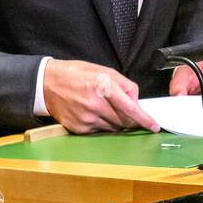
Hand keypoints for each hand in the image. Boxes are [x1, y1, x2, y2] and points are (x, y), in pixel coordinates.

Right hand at [42, 59, 160, 133]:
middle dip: (130, 119)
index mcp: (103, 85)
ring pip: (113, 128)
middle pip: (124, 120)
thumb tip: (136, 101)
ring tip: (105, 109)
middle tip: (126, 112)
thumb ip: (124, 85)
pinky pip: (100, 131)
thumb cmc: (77, 74)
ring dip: (116, 121)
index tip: (154, 126)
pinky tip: (93, 113)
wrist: (47, 84)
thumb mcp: (103, 71)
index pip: (130, 108)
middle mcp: (95, 103)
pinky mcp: (79, 128)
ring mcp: (86, 118)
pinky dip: (102, 124)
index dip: (144, 119)